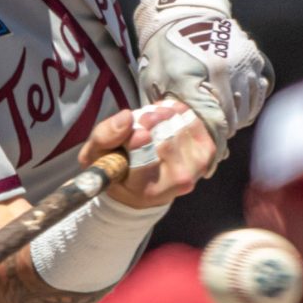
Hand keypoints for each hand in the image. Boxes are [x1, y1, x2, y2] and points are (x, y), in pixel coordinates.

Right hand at [81, 102, 216, 209]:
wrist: (145, 187)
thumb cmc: (117, 168)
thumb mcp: (96, 156)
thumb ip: (105, 137)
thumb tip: (126, 117)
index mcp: (143, 189)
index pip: (145, 163)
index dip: (140, 143)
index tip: (138, 131)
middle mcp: (173, 183)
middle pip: (165, 139)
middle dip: (150, 121)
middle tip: (141, 120)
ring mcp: (194, 169)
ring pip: (179, 126)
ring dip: (163, 115)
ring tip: (152, 120)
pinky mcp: (206, 154)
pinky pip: (193, 121)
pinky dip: (179, 112)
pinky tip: (166, 117)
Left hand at [131, 0, 272, 157]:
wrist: (185, 9)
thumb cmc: (163, 47)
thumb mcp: (153, 79)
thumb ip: (159, 113)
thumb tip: (164, 143)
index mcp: (192, 79)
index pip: (211, 125)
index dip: (213, 150)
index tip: (209, 166)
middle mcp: (220, 72)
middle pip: (231, 121)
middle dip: (220, 136)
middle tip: (209, 140)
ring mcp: (240, 63)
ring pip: (246, 109)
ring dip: (234, 120)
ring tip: (219, 118)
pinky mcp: (253, 57)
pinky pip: (256, 92)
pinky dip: (247, 103)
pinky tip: (233, 102)